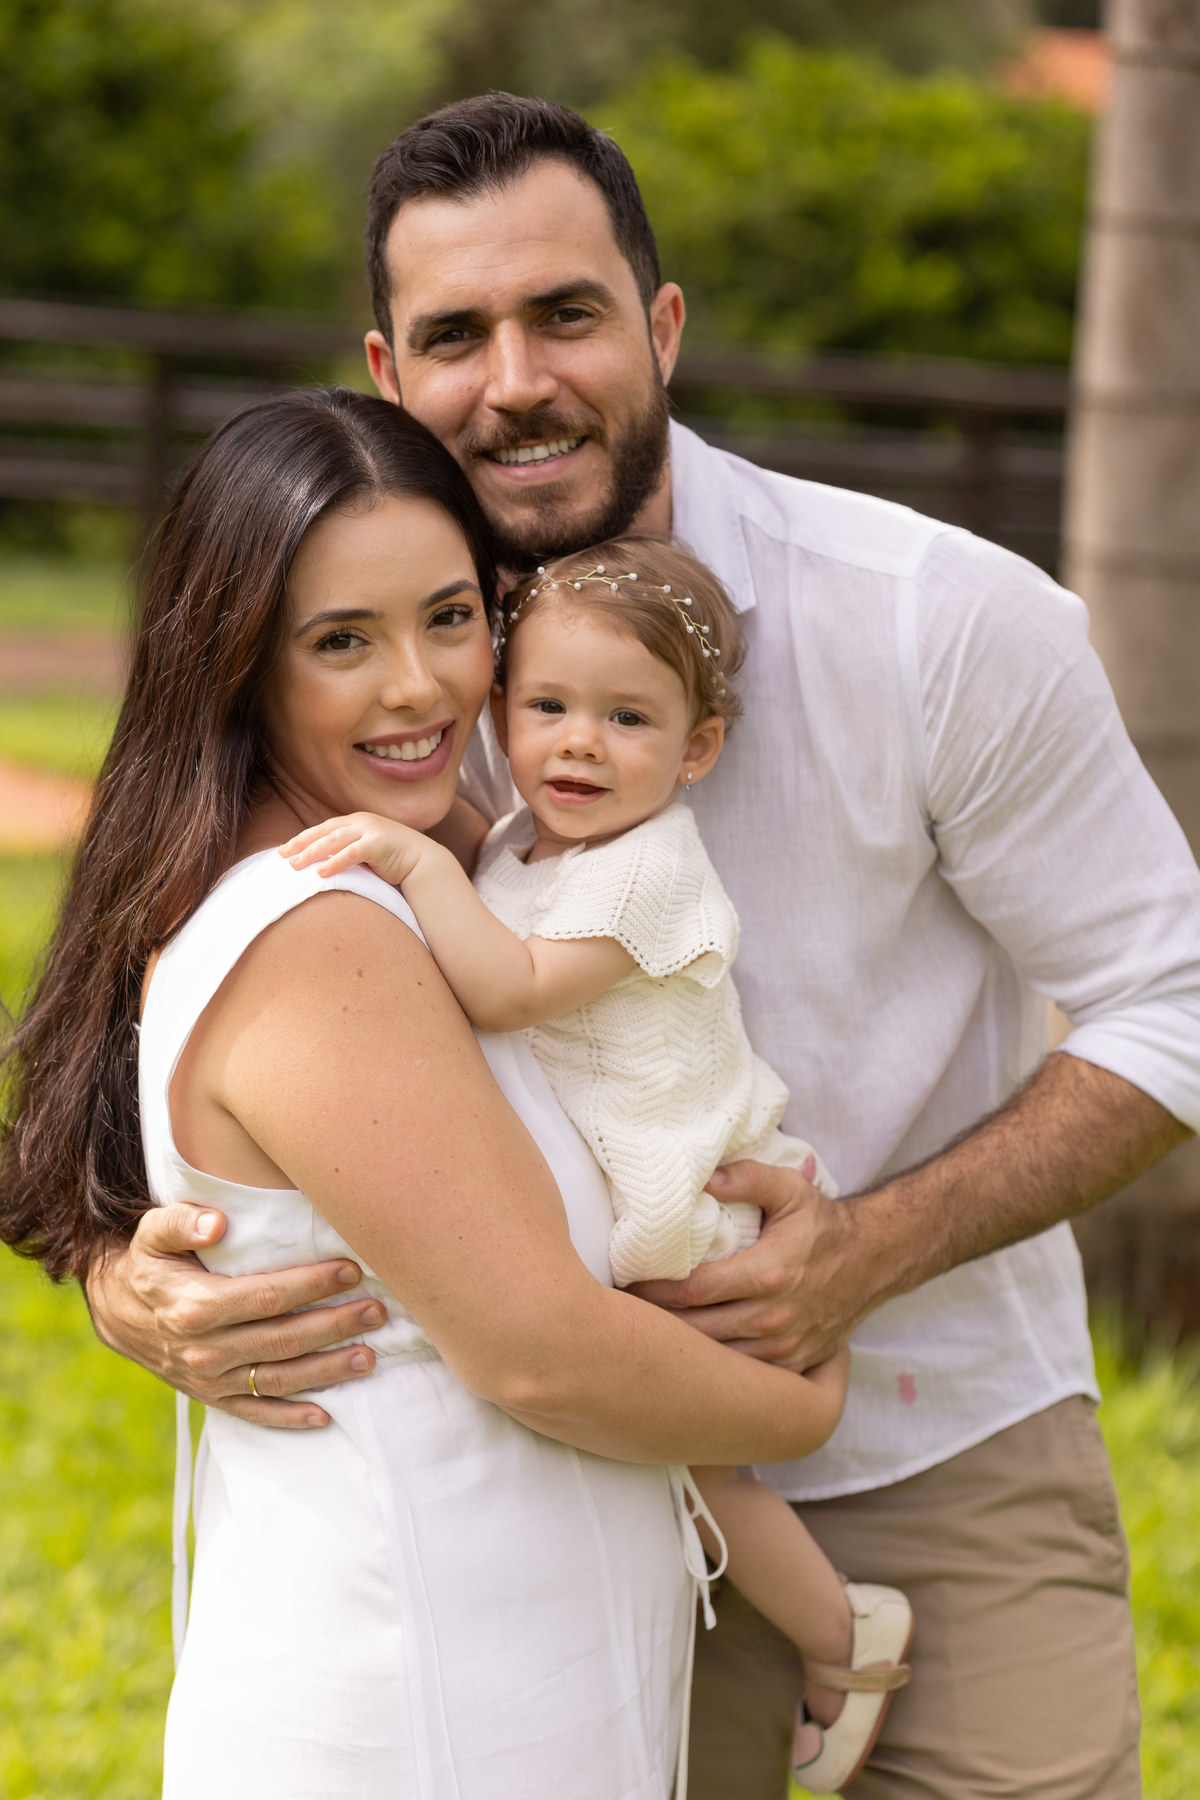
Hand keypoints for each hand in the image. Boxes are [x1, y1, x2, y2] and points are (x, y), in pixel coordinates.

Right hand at [84, 1204, 386, 1427]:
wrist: (119, 1312)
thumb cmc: (151, 1263)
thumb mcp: (153, 1233)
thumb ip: (181, 1221)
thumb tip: (217, 1223)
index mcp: (194, 1307)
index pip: (265, 1297)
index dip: (310, 1285)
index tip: (350, 1270)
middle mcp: (204, 1350)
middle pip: (282, 1340)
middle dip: (334, 1326)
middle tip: (376, 1311)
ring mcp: (210, 1379)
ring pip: (278, 1379)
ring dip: (327, 1371)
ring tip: (369, 1358)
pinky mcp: (213, 1398)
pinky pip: (256, 1414)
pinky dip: (291, 1418)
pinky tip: (327, 1414)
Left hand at [281, 812, 423, 885]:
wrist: (424, 862)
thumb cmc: (393, 860)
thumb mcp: (365, 853)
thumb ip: (346, 852)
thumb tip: (320, 864)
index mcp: (356, 822)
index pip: (323, 829)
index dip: (303, 838)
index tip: (285, 850)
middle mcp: (361, 822)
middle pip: (323, 832)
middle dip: (301, 843)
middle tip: (282, 856)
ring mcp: (370, 830)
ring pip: (333, 841)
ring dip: (311, 853)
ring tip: (295, 865)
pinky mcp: (378, 843)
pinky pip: (351, 853)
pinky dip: (334, 862)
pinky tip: (320, 872)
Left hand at [626, 1161, 874, 1371]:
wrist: (873, 1261)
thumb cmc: (822, 1224)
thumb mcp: (790, 1189)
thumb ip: (747, 1177)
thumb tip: (703, 1178)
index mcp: (768, 1274)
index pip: (693, 1289)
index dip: (654, 1288)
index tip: (627, 1281)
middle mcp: (775, 1317)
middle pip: (696, 1330)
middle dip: (656, 1322)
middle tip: (624, 1311)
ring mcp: (784, 1347)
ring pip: (715, 1357)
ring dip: (680, 1347)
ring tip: (646, 1333)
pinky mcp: (793, 1364)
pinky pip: (741, 1373)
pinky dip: (712, 1366)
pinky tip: (687, 1354)